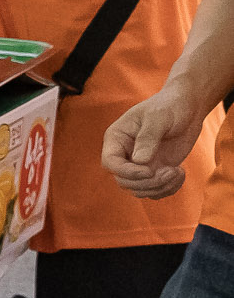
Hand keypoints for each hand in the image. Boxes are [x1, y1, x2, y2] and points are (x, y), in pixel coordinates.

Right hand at [104, 83, 211, 199]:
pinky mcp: (155, 171)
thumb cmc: (169, 106)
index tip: (149, 172)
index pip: (110, 163)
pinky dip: (168, 189)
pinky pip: (155, 191)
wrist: (187, 108)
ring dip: (159, 188)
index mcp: (117, 138)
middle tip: (170, 171)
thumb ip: (148, 138)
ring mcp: (140, 165)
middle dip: (147, 182)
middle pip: (123, 181)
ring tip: (178, 172)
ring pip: (138, 190)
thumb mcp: (158, 118)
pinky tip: (180, 174)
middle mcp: (124, 154)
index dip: (126, 172)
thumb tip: (140, 161)